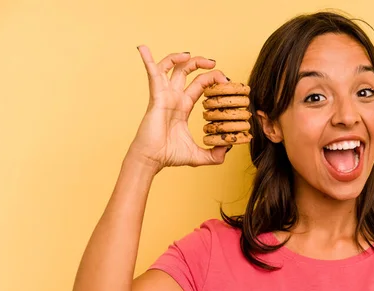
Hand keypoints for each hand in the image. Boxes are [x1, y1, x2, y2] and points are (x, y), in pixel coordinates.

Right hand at [127, 45, 229, 171]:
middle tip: (213, 63)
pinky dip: (148, 59)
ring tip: (190, 55)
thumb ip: (215, 154)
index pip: (199, 84)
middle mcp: (174, 97)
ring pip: (170, 67)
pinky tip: (143, 48)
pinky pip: (152, 73)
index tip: (226, 81)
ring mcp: (164, 95)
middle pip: (186, 70)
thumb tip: (229, 150)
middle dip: (200, 62)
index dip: (212, 79)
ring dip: (179, 57)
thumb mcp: (199, 156)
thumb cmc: (169, 156)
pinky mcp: (156, 96)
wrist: (153, 160)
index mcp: (183, 106)